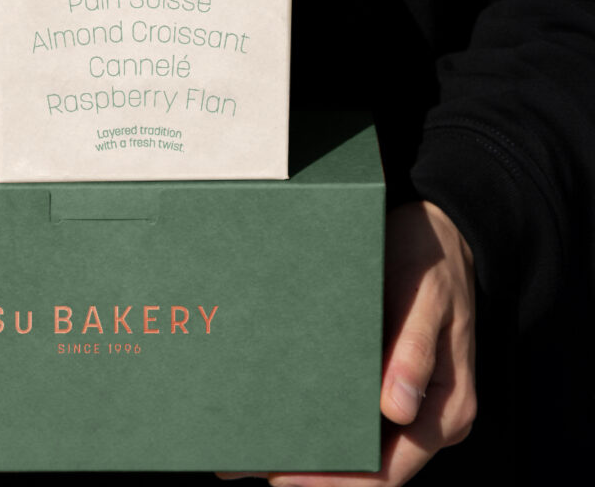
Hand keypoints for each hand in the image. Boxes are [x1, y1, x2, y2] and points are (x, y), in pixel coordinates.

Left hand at [220, 200, 476, 486]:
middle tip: (245, 463)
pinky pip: (347, 405)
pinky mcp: (383, 375)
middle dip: (309, 469)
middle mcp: (424, 415)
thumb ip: (414, 349)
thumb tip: (396, 408)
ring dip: (305, 443)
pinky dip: (311, 409)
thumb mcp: (428, 297)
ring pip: (351, 437)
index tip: (285, 479)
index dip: (336, 481)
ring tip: (246, 443)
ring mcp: (403, 398)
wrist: (442, 229)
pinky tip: (274, 404)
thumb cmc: (434, 261)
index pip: (388, 469)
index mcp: (445, 409)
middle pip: (364, 462)